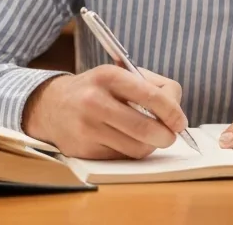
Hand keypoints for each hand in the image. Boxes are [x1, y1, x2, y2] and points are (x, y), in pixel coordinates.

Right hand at [22, 65, 185, 159]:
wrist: (51, 106)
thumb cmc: (98, 89)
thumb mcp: (121, 74)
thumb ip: (154, 87)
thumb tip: (176, 114)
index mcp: (109, 76)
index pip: (151, 97)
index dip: (172, 112)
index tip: (180, 122)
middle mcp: (94, 101)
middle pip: (146, 128)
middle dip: (166, 136)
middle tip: (169, 135)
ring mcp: (87, 128)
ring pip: (136, 148)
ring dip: (149, 146)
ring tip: (146, 137)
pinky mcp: (83, 150)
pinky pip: (121, 158)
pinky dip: (130, 153)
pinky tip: (124, 141)